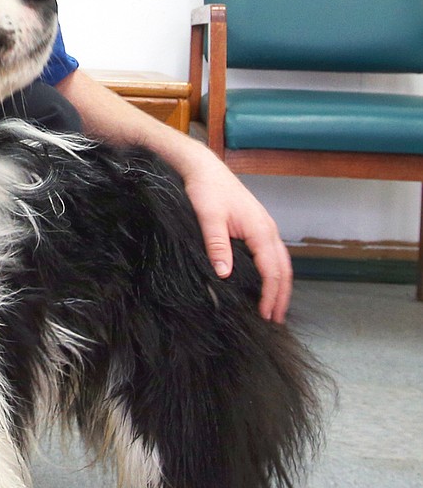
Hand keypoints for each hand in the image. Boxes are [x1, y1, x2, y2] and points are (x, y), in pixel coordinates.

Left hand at [181, 155, 292, 322]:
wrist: (204, 168)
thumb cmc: (206, 190)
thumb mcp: (208, 217)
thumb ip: (217, 245)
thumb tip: (225, 274)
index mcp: (260, 230)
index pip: (272, 270)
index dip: (271, 294)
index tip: (265, 314)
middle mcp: (268, 230)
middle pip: (283, 269)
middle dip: (281, 295)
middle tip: (275, 319)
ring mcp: (265, 227)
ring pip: (281, 262)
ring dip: (280, 285)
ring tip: (274, 307)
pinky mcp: (257, 226)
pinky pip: (272, 254)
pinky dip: (274, 272)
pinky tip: (265, 282)